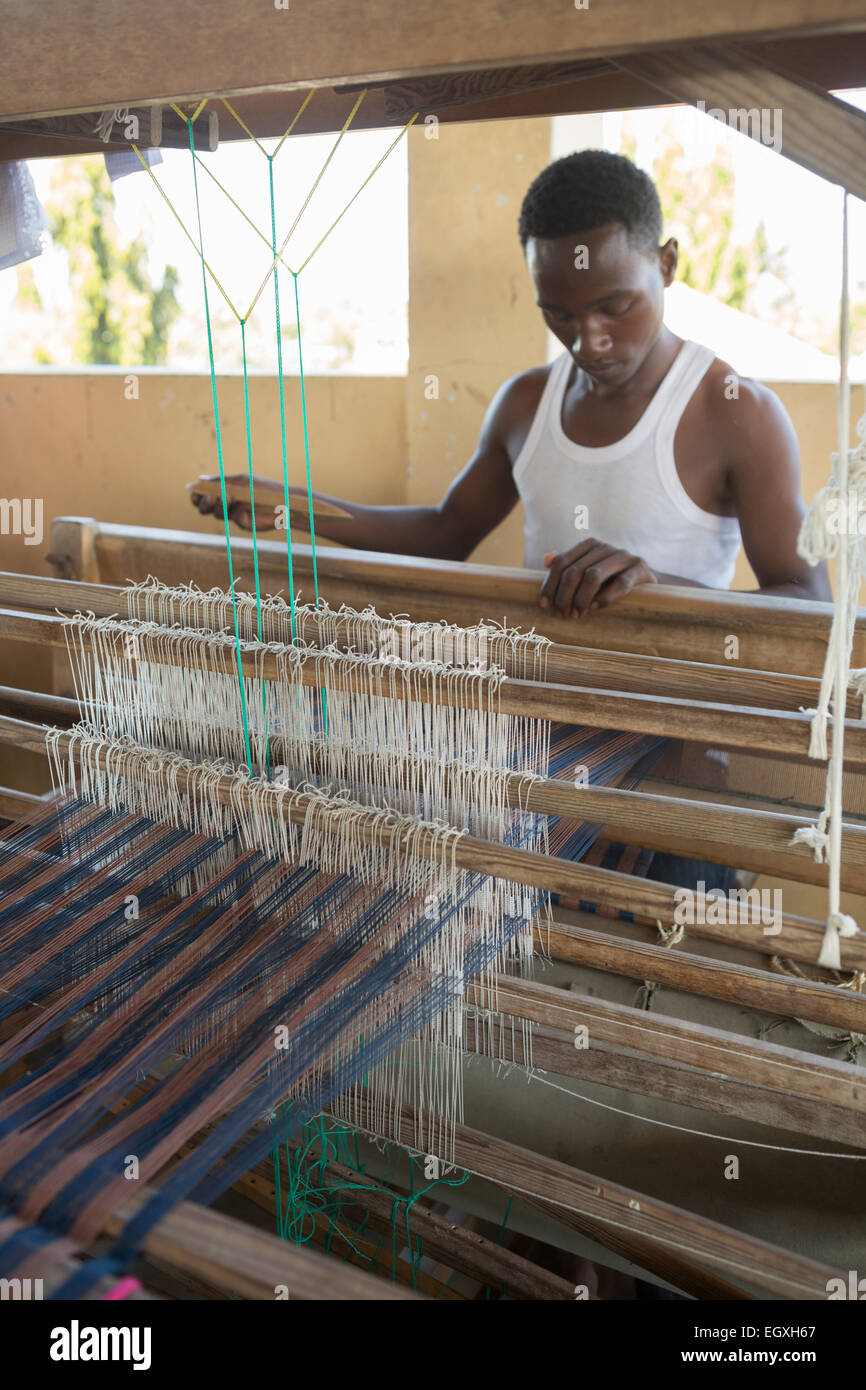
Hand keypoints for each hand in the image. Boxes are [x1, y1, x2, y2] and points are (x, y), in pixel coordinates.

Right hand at [188, 474, 266, 531]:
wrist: (284, 502)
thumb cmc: (262, 489)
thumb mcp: (240, 482)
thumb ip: (221, 482)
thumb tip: (199, 479)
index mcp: (223, 491)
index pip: (202, 495)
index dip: (196, 496)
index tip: (195, 493)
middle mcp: (226, 504)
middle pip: (205, 507)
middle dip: (205, 502)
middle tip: (212, 497)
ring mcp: (233, 514)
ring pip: (217, 513)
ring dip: (220, 505)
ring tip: (229, 498)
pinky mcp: (242, 523)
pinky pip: (234, 518)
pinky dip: (237, 513)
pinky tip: (244, 510)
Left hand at [540, 538, 656, 617]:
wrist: (646, 582)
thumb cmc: (611, 580)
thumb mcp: (588, 571)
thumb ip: (568, 566)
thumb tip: (546, 559)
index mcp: (589, 545)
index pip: (561, 562)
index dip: (550, 584)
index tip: (545, 605)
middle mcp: (605, 547)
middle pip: (575, 570)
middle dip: (564, 595)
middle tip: (562, 615)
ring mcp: (623, 556)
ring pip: (594, 575)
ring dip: (581, 598)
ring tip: (577, 615)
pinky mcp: (640, 568)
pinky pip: (621, 583)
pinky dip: (606, 597)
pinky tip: (596, 608)